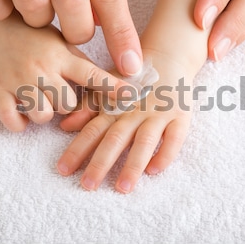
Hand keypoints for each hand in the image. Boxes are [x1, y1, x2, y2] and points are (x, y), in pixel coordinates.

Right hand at [0, 12, 130, 131]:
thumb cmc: (34, 34)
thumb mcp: (61, 41)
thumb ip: (81, 62)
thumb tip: (112, 80)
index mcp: (62, 55)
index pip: (92, 75)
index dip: (113, 88)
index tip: (131, 97)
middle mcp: (42, 68)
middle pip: (67, 105)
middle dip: (66, 104)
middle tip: (56, 91)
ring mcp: (18, 80)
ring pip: (43, 117)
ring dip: (44, 113)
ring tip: (38, 98)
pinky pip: (14, 123)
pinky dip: (20, 123)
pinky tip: (21, 109)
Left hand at [57, 52, 194, 192]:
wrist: (168, 56)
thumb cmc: (133, 79)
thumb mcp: (108, 88)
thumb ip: (88, 107)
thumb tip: (65, 126)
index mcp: (115, 107)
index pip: (93, 130)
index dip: (77, 149)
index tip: (63, 170)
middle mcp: (135, 111)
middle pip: (116, 139)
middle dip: (101, 163)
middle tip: (88, 185)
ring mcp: (159, 114)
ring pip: (144, 141)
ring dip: (133, 164)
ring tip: (123, 188)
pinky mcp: (181, 117)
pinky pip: (175, 138)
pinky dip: (165, 154)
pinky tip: (154, 171)